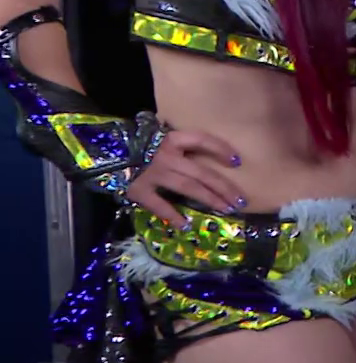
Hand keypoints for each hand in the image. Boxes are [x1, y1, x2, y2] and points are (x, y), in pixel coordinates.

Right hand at [125, 129, 246, 226]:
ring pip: (187, 187)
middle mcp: (164, 155)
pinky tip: (184, 224)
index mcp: (172, 139)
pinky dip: (171, 214)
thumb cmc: (140, 145)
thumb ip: (182, 145)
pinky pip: (158, 204)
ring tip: (225, 210)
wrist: (107, 154)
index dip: (220, 149)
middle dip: (224, 187)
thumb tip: (211, 153)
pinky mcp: (138, 189)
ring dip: (209, 200)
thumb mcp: (162, 138)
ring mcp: (152, 173)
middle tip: (240, 201)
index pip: (202, 140)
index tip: (237, 161)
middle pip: (201, 172)